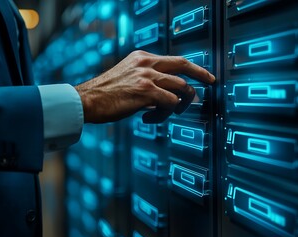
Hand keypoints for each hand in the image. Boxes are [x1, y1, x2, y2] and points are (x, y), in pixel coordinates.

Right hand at [75, 50, 214, 122]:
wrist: (86, 100)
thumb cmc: (105, 94)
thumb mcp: (127, 76)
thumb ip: (147, 79)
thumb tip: (166, 92)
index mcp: (142, 57)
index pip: (173, 59)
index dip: (191, 67)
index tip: (202, 74)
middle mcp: (146, 63)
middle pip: (183, 65)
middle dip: (201, 75)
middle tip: (211, 82)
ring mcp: (147, 76)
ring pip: (181, 88)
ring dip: (180, 105)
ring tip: (168, 113)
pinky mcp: (146, 92)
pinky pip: (170, 103)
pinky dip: (164, 115)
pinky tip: (149, 118)